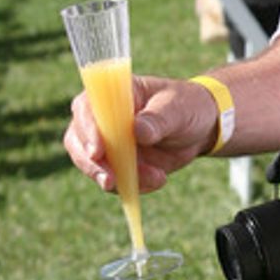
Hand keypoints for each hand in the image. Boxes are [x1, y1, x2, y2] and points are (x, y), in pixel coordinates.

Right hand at [63, 73, 219, 195]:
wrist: (201, 128)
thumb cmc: (186, 106)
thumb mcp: (178, 109)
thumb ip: (158, 119)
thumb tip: (138, 130)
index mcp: (113, 93)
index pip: (86, 107)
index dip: (87, 129)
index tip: (97, 151)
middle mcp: (102, 118)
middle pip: (78, 141)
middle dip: (91, 164)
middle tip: (111, 181)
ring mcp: (107, 143)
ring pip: (92, 165)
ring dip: (117, 179)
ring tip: (154, 178)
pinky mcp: (117, 164)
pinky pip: (114, 181)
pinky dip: (132, 186)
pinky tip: (158, 179)